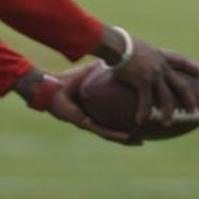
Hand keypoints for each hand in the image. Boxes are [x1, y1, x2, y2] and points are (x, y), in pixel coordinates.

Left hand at [14, 65, 138, 145]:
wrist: (53, 87)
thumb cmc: (70, 79)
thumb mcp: (93, 72)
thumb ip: (105, 68)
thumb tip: (118, 57)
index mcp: (94, 110)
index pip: (114, 117)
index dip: (127, 120)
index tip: (142, 118)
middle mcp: (92, 120)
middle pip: (114, 132)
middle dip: (129, 136)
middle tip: (145, 138)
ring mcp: (89, 124)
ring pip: (111, 135)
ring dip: (125, 139)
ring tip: (139, 141)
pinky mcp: (86, 125)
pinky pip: (104, 132)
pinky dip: (116, 135)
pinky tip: (129, 136)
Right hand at [108, 32, 198, 126]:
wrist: (119, 45)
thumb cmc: (123, 43)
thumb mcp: (139, 46)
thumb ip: (142, 54)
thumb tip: (134, 56)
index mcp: (161, 56)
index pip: (180, 61)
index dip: (190, 67)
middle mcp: (162, 67)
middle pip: (181, 86)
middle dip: (188, 99)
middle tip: (193, 110)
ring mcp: (154, 75)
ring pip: (166, 98)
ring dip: (168, 112)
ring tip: (167, 123)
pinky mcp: (143, 82)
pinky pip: (146, 101)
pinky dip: (144, 112)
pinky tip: (140, 120)